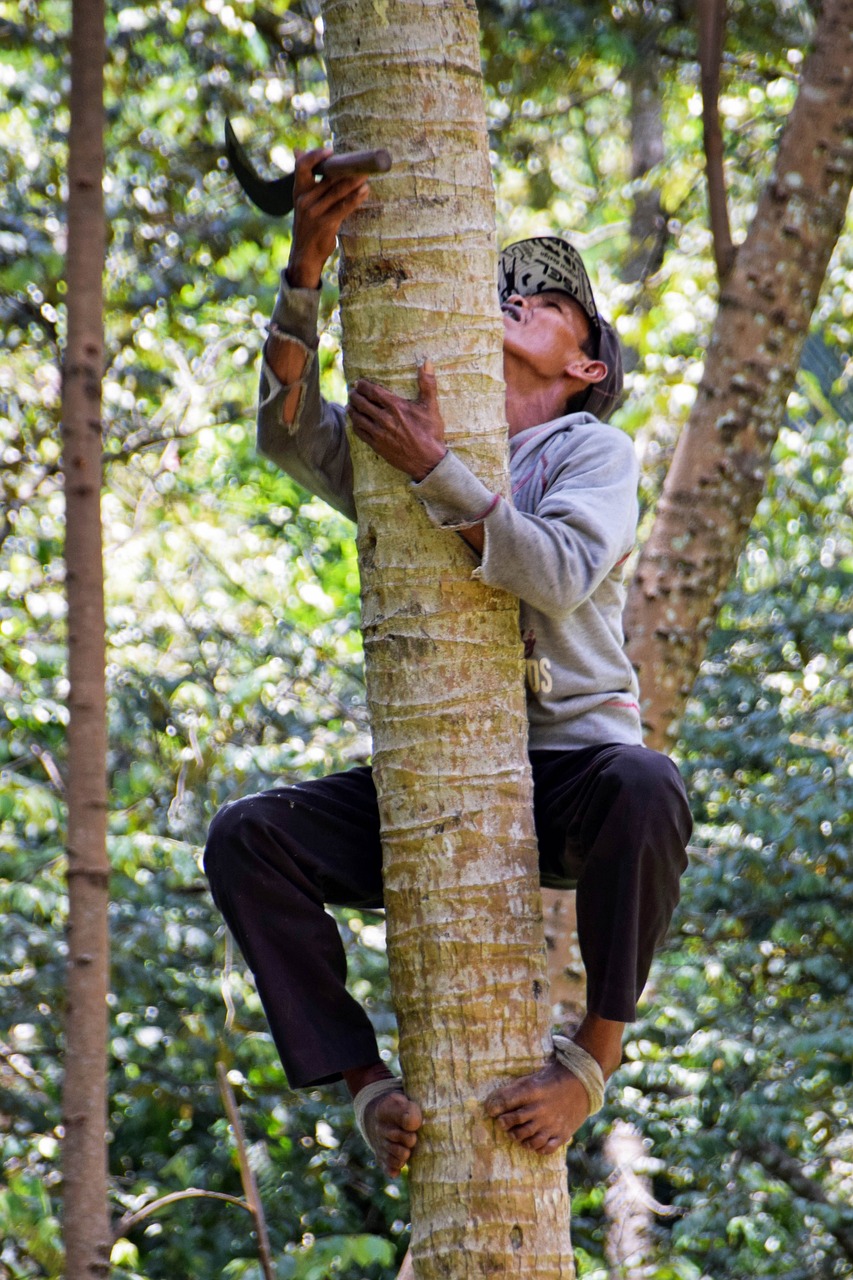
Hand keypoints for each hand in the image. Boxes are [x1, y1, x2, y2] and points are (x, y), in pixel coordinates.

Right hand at [286, 147, 370, 288]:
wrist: (305, 256)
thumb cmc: (308, 225)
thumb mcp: (302, 201)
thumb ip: (305, 179)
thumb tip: (298, 149)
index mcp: (298, 191)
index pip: (301, 166)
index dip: (315, 156)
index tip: (330, 151)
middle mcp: (304, 200)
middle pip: (327, 178)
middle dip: (346, 169)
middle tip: (361, 161)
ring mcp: (314, 213)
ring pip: (338, 191)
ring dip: (355, 182)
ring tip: (367, 174)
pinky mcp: (326, 224)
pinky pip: (344, 207)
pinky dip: (356, 198)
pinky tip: (365, 191)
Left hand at [348, 361, 447, 480]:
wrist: (428, 461)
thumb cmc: (431, 433)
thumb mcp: (431, 407)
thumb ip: (427, 384)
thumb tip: (427, 362)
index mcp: (396, 407)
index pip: (373, 391)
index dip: (363, 386)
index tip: (358, 382)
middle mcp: (385, 419)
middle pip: (362, 403)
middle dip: (355, 396)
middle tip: (351, 392)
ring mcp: (379, 433)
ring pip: (358, 418)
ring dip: (352, 410)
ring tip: (350, 405)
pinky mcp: (377, 446)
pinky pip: (360, 433)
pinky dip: (355, 425)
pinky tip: (354, 422)